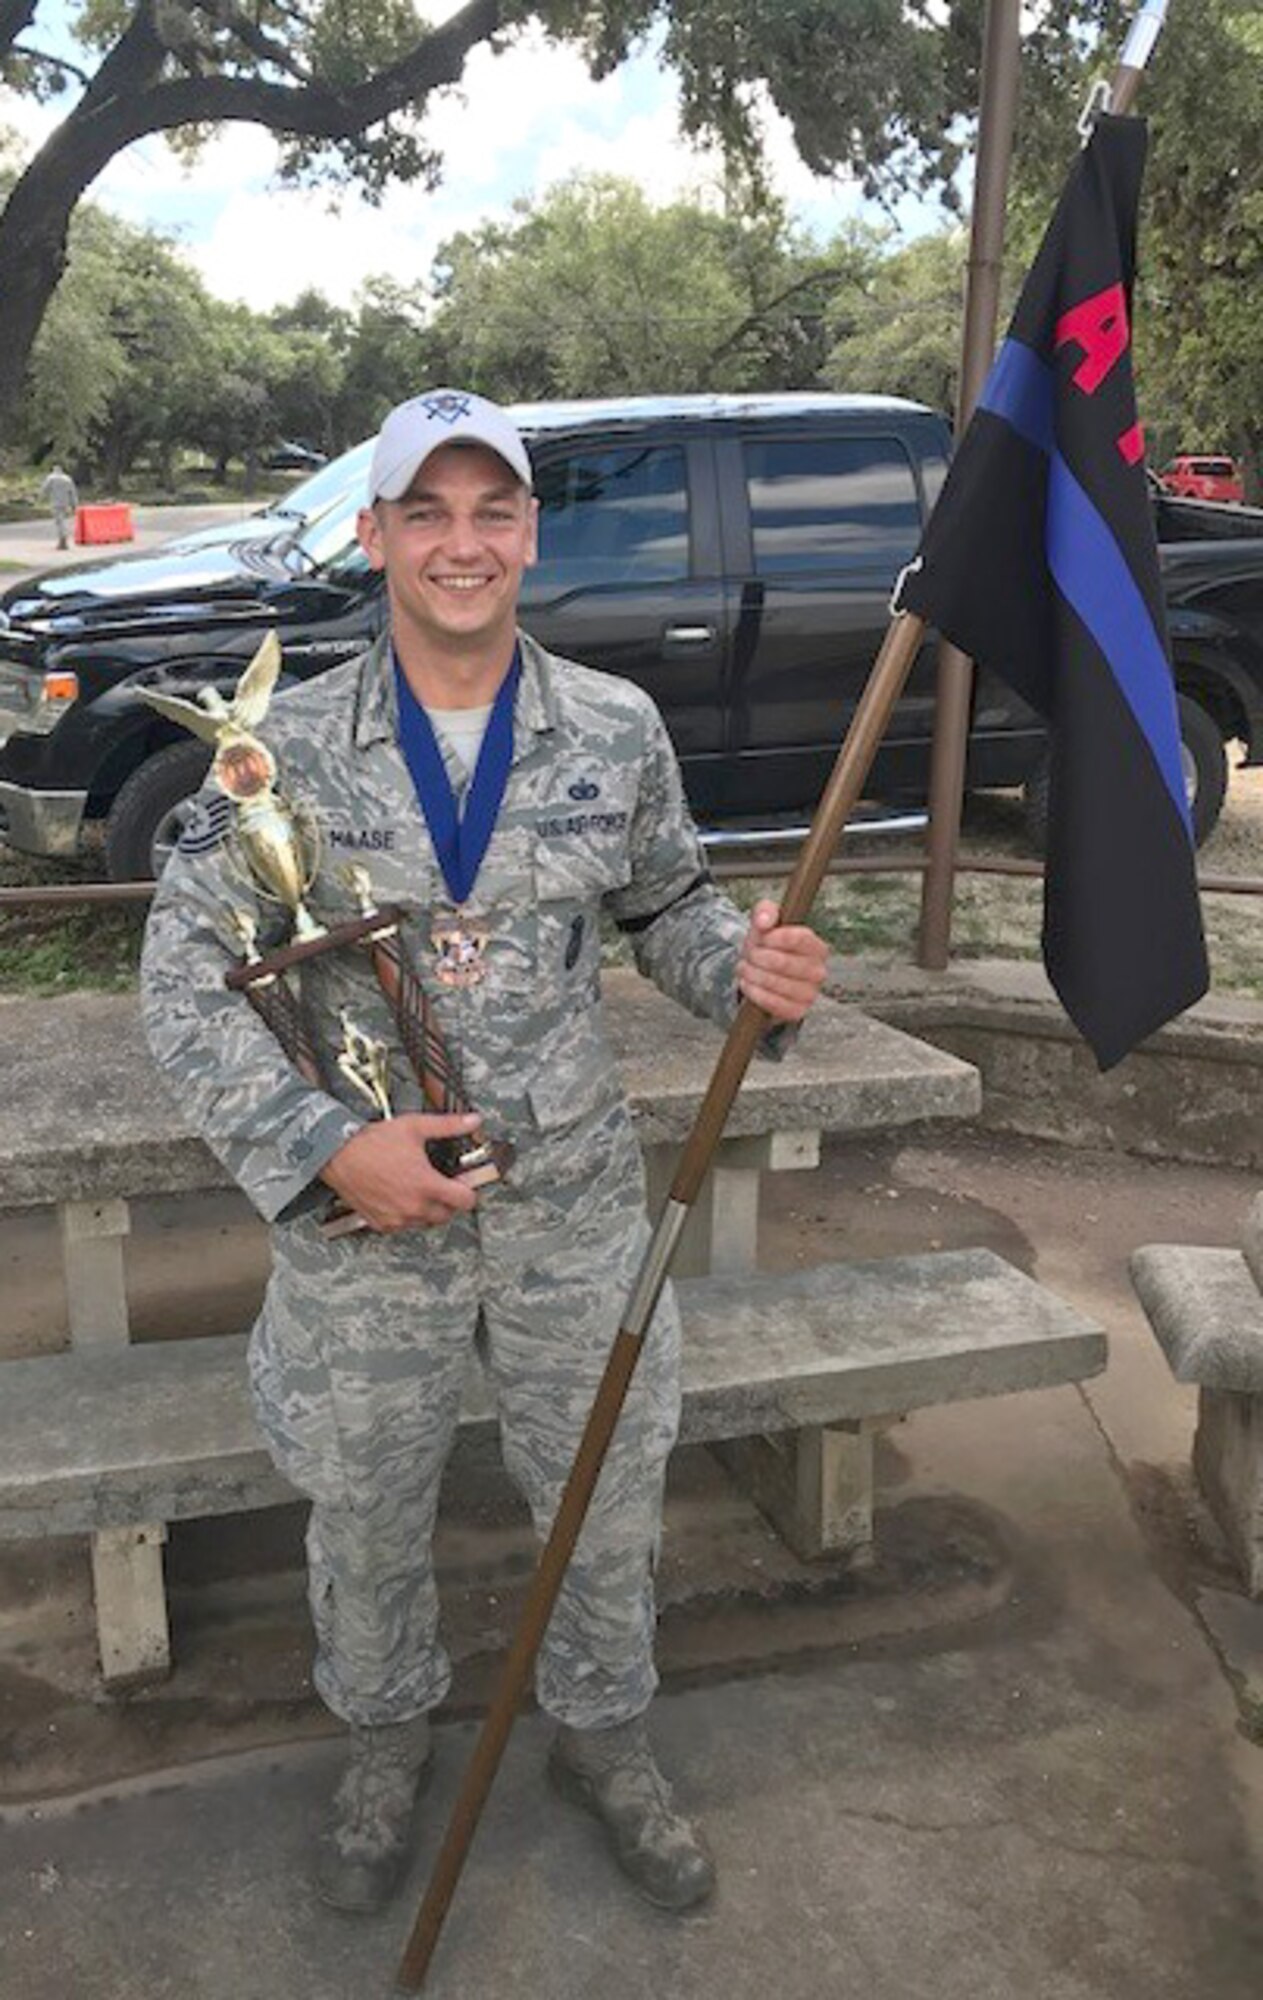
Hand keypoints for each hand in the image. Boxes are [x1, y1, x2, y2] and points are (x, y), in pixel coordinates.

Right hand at [320, 1111, 483, 1231]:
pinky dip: (407, 1216)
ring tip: (420, 1190)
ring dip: (429, 1209)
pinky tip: (402, 1198)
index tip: (463, 1183)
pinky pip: (404, 1226)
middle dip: (449, 1201)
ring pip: (426, 1222)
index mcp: (426, 1184)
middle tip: (442, 1185)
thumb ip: (448, 1125)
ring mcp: (397, 1218)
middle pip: (448, 1214)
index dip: (468, 1191)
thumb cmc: (371, 1143)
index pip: (465, 1201)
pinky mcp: (382, 1223)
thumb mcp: (415, 1127)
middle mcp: (413, 1206)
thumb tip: (472, 1121)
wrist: (338, 1155)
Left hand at [737, 899, 828, 1022]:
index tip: (762, 938)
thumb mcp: (765, 922)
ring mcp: (810, 994)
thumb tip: (764, 920)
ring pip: (775, 983)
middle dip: (757, 957)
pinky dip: (755, 993)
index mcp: (816, 947)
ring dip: (752, 974)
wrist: (762, 975)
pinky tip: (749, 984)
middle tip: (750, 955)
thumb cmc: (767, 947)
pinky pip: (773, 1003)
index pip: (798, 939)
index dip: (773, 938)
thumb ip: (765, 911)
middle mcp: (818, 971)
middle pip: (782, 962)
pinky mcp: (798, 1011)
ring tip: (746, 969)